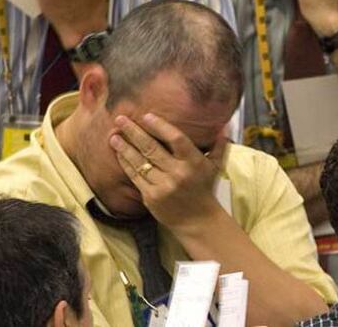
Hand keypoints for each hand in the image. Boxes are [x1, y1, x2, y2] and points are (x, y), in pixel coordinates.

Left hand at [110, 113, 226, 230]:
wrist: (198, 221)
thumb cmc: (205, 188)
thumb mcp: (215, 166)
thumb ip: (219, 145)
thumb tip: (224, 125)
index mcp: (194, 162)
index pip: (176, 139)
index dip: (160, 126)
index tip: (146, 116)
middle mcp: (178, 173)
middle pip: (152, 148)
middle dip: (134, 131)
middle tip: (120, 118)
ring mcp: (163, 186)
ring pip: (140, 161)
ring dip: (124, 146)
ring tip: (113, 134)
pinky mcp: (151, 197)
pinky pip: (135, 176)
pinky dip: (125, 162)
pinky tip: (118, 152)